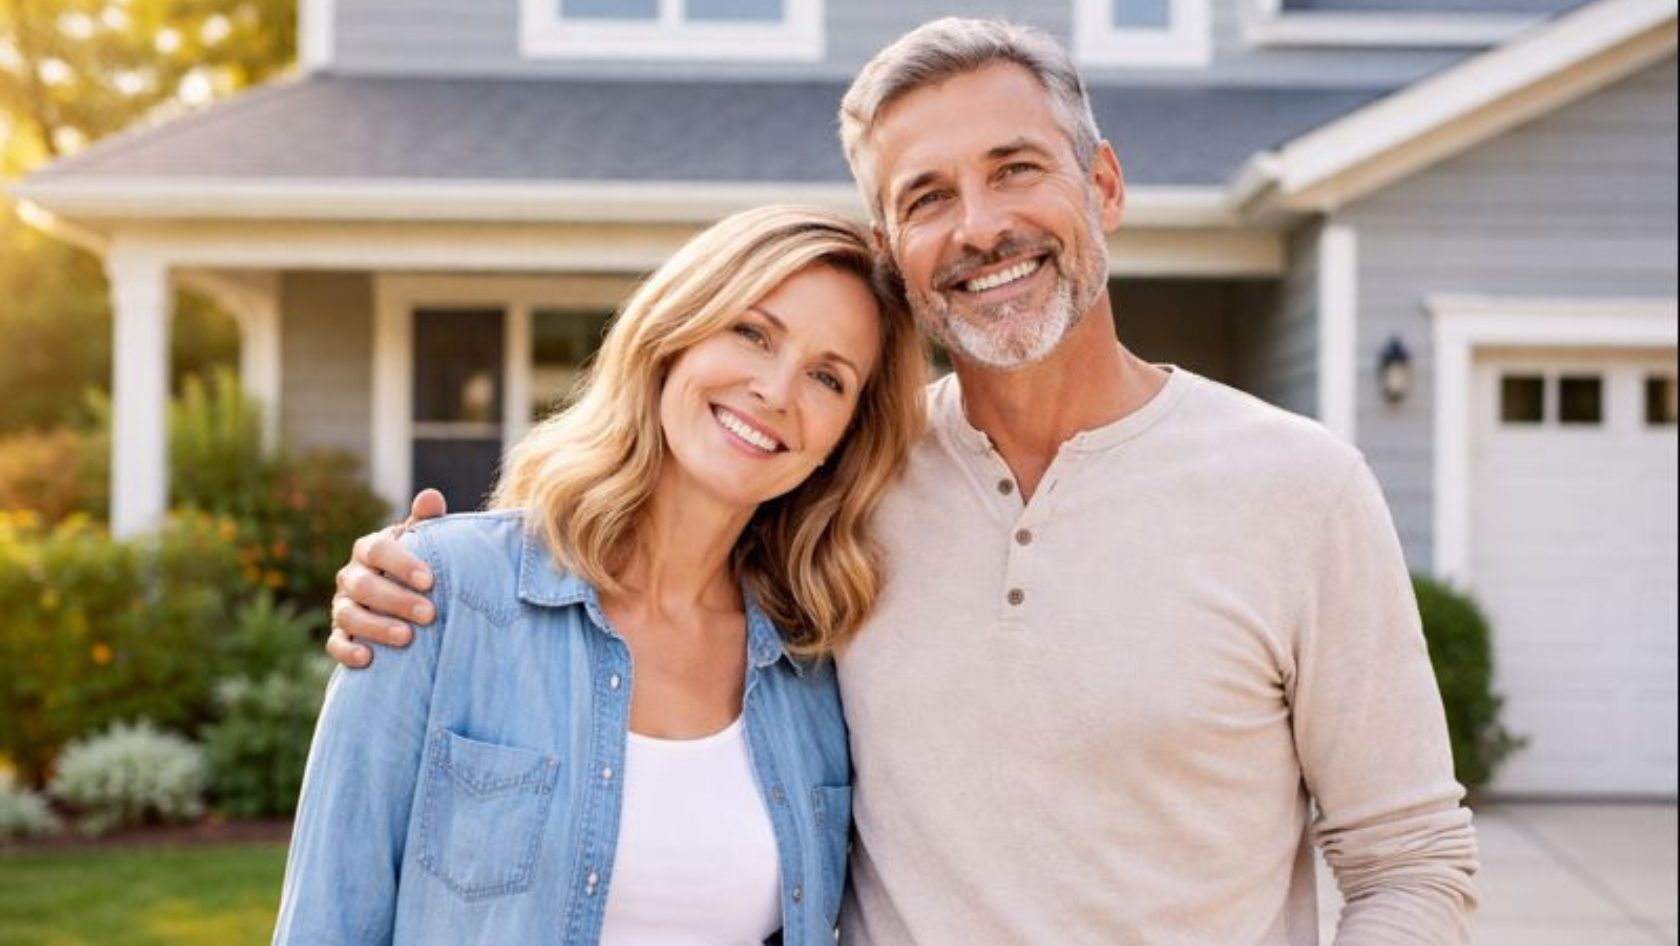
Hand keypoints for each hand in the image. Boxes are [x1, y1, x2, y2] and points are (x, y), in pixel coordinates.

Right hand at [325, 489, 446, 667]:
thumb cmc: (417, 565)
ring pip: (349, 615)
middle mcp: (350, 575)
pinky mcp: (339, 633)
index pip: (379, 550)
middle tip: (429, 614)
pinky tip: (368, 659)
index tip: (430, 580)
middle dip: (396, 600)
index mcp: (369, 548)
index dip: (402, 564)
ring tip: (407, 638)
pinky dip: (348, 651)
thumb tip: (431, 497)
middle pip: (365, 586)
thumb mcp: (423, 541)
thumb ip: (427, 521)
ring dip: (376, 627)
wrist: (405, 597)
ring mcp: (341, 605)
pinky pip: (335, 643)